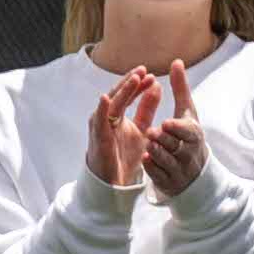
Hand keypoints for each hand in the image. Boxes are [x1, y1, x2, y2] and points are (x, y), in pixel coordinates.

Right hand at [88, 65, 200, 196]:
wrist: (114, 183)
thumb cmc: (124, 156)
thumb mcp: (141, 129)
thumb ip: (147, 109)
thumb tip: (156, 86)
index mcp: (117, 115)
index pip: (128, 95)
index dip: (138, 85)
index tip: (152, 75)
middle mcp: (106, 117)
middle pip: (118, 95)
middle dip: (130, 82)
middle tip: (143, 69)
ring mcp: (100, 127)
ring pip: (110, 104)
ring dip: (120, 91)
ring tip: (133, 78)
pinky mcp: (97, 138)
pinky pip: (98, 122)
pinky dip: (101, 109)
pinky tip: (106, 98)